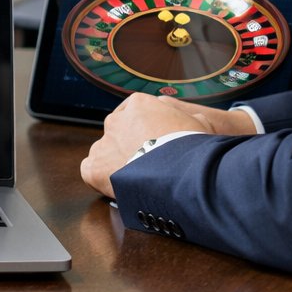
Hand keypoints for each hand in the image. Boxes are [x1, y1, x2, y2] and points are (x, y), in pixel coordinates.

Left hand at [79, 94, 256, 198]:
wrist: (180, 171)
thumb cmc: (194, 147)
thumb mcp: (198, 122)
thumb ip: (187, 119)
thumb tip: (195, 122)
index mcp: (138, 104)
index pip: (136, 115)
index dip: (146, 132)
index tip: (154, 145)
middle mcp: (115, 120)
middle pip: (119, 133)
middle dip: (131, 147)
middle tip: (148, 166)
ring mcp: (102, 143)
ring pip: (105, 152)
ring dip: (117, 164)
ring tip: (137, 180)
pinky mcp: (94, 167)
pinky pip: (92, 171)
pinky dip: (102, 180)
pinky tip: (119, 187)